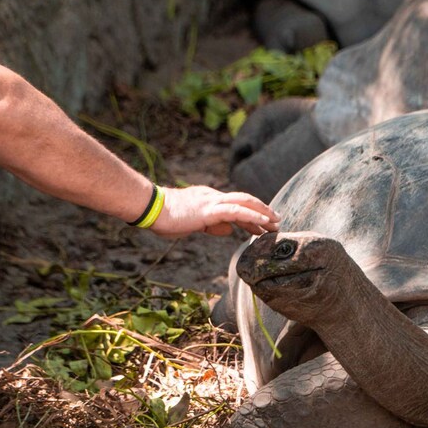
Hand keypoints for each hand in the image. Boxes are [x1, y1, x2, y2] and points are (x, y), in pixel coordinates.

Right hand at [150, 186, 280, 237]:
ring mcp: (212, 201)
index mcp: (208, 200)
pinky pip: (236, 211)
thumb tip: (228, 230)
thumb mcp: (192, 224)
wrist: (151, 209)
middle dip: (262, 211)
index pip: (235, 206)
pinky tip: (263, 222)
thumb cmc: (165, 218)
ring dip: (262, 212)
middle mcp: (213, 197)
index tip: (262, 226)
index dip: (251, 216)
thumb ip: (211, 226)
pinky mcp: (210, 209)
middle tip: (276, 222)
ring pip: (244, 202)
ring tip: (276, 222)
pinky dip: (252, 215)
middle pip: (244, 201)